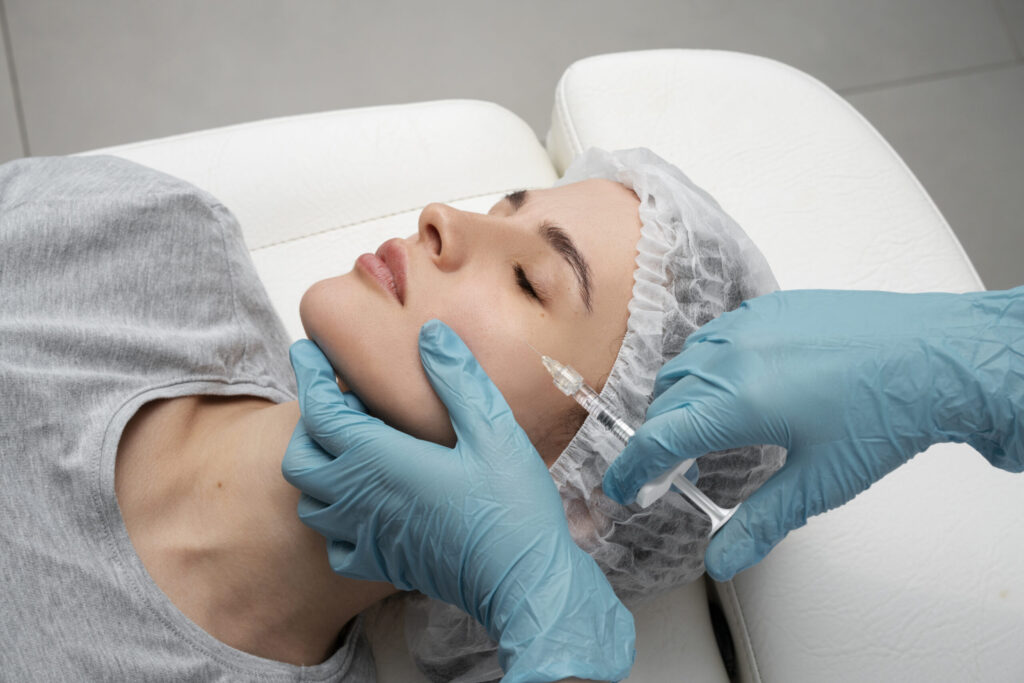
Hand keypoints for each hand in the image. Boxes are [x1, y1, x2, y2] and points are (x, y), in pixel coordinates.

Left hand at [283, 320, 634, 681]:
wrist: (523, 582)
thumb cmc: (512, 506)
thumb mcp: (493, 429)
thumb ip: (457, 379)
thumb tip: (430, 334)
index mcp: (381, 461)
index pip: (321, 412)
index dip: (309, 376)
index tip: (306, 349)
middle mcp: (361, 500)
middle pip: (301, 457)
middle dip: (310, 422)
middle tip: (340, 399)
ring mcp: (367, 536)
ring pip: (311, 500)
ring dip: (319, 466)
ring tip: (352, 444)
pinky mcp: (381, 562)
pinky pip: (334, 543)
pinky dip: (335, 517)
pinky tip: (366, 502)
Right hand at [602, 288, 1023, 580]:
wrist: (936, 356)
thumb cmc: (886, 413)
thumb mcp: (819, 482)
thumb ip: (760, 522)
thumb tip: (722, 559)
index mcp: (738, 400)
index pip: (658, 438)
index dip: (633, 469)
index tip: (626, 487)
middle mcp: (733, 355)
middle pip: (666, 402)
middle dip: (659, 440)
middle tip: (672, 472)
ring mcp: (750, 324)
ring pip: (686, 365)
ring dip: (680, 402)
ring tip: (705, 431)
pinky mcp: (770, 307)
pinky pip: (715, 336)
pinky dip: (707, 367)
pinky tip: (735, 387)